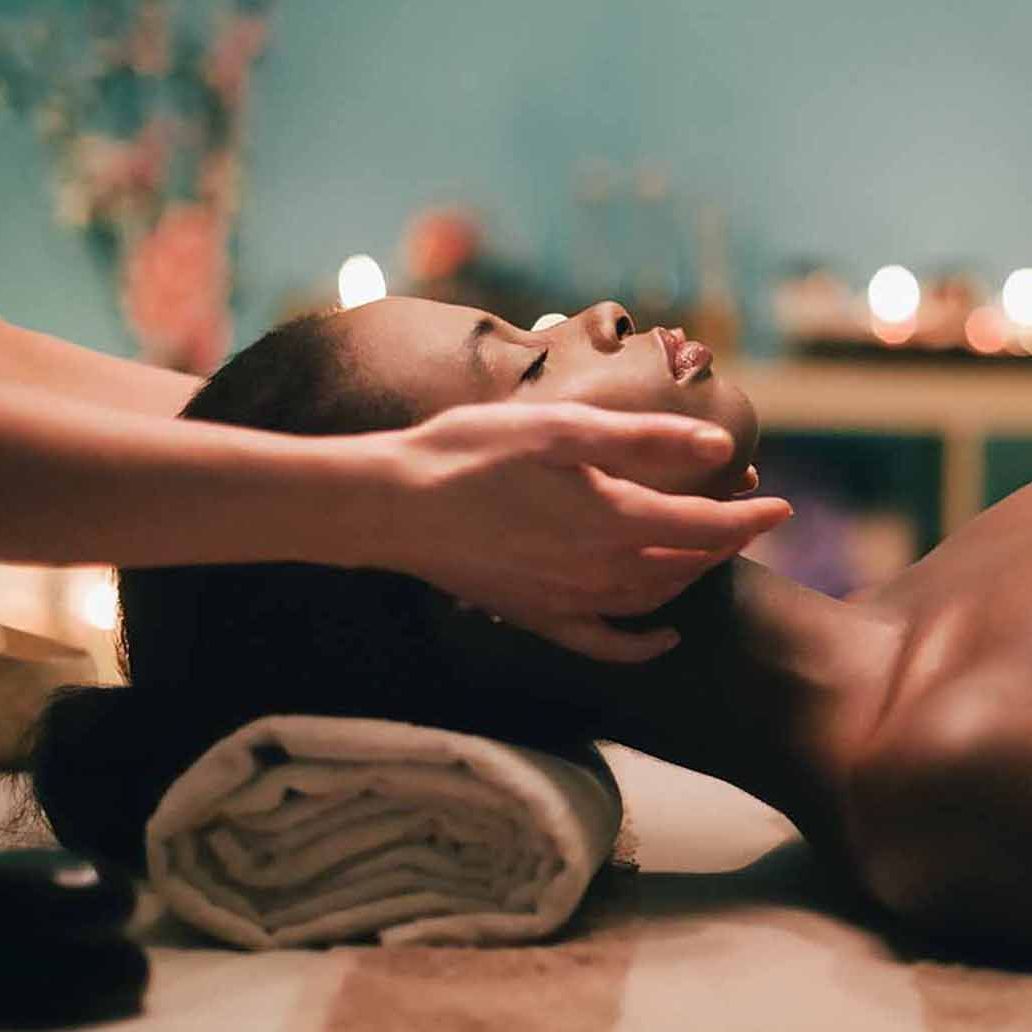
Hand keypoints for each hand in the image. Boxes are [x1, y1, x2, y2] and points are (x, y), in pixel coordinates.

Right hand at [382, 402, 790, 661]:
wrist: (397, 504)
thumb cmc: (473, 453)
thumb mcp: (562, 428)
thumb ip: (643, 441)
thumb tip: (717, 450)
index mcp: (611, 520)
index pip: (704, 529)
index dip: (749, 519)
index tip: (781, 507)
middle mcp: (598, 571)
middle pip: (684, 568)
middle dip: (726, 546)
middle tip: (750, 523)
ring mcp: (566, 601)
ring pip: (653, 603)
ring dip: (692, 582)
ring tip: (712, 558)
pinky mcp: (536, 615)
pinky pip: (603, 643)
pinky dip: (642, 643)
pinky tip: (663, 635)